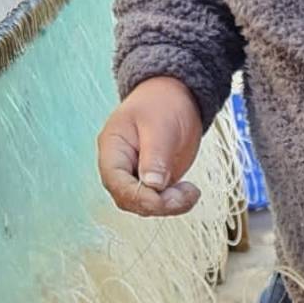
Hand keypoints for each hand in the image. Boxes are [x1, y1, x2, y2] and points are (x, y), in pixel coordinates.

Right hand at [96, 76, 202, 215]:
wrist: (175, 95)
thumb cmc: (162, 102)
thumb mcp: (160, 125)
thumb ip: (155, 156)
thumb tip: (153, 185)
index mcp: (113, 149)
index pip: (116, 182)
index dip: (138, 196)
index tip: (162, 198)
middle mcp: (121, 167)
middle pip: (129, 199)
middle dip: (156, 204)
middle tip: (184, 195)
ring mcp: (137, 175)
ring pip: (144, 205)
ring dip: (168, 206)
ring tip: (190, 192)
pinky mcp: (154, 181)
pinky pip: (159, 202)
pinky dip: (174, 203)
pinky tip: (188, 193)